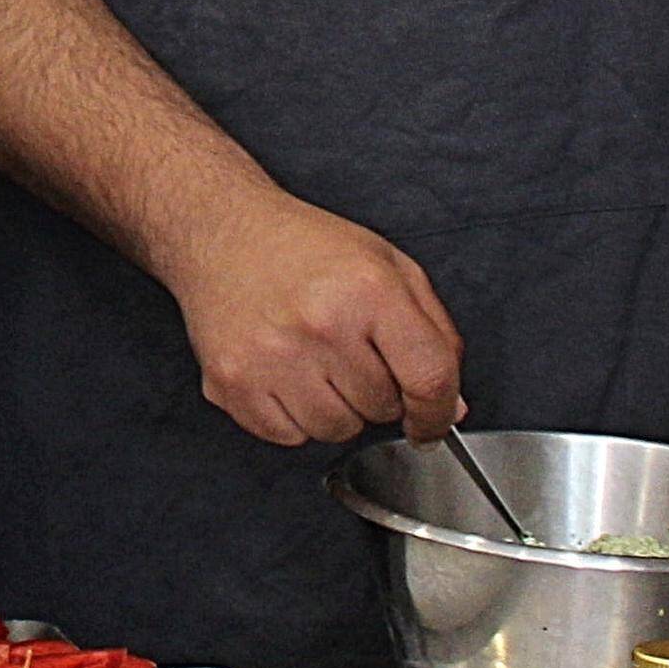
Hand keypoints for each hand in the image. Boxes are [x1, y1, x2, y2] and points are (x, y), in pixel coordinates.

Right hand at [155, 191, 463, 447]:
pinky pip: (288, 437)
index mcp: (368, 289)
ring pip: (336, 431)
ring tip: (315, 361)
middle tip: (350, 352)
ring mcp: (272, 356)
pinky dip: (293, 416)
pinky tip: (283, 372)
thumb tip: (448, 408)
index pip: (428, 378)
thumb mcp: (388, 265)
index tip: (431, 420)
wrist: (219, 229)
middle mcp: (320, 324)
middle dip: (377, 390)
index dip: (438, 412)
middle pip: (381, 409)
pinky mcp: (232, 382)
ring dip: (336, 408)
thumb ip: (434, 334)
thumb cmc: (304, 246)